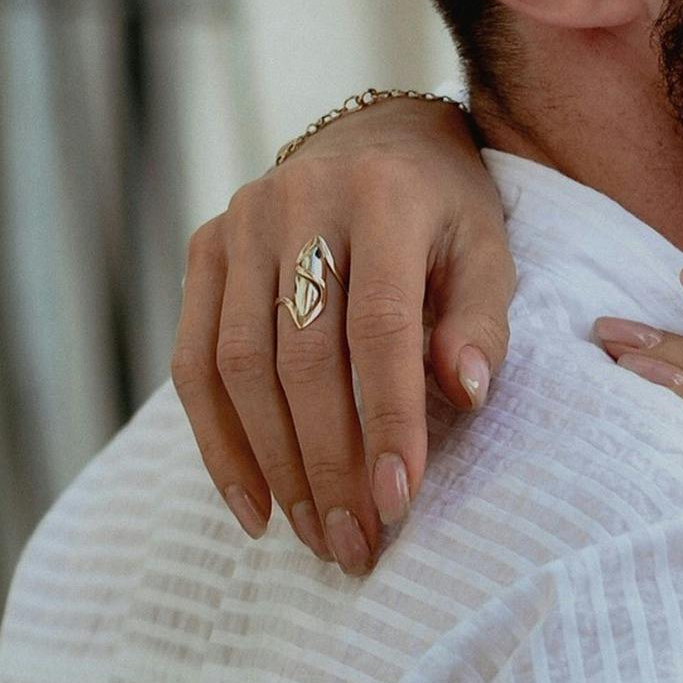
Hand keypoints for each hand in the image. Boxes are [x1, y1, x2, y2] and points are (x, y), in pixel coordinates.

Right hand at [171, 99, 514, 572]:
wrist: (380, 140)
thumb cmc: (446, 211)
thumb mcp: (487, 250)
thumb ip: (482, 321)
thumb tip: (464, 394)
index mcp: (383, 198)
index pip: (381, 326)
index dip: (389, 418)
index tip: (401, 500)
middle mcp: (299, 204)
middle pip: (303, 359)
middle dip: (329, 464)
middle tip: (357, 543)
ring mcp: (239, 224)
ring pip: (239, 368)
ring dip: (275, 467)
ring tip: (317, 535)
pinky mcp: (203, 249)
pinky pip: (194, 363)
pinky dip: (219, 444)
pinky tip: (256, 507)